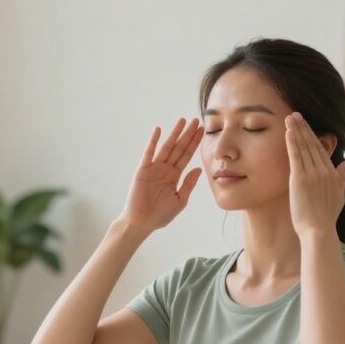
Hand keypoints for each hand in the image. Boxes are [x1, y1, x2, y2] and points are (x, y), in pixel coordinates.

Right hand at [118, 117, 203, 232]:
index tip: (203, 131)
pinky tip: (159, 130)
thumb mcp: (179, 200)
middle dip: (188, 134)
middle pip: (179, 148)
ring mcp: (153, 168)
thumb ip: (188, 184)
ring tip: (183, 121)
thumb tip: (198, 169)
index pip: (186, 155)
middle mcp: (165, 169)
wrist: (142, 223)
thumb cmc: (160, 215)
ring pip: (166, 147)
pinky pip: (149, 153)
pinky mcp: (143, 170)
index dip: (194, 143)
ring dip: (174, 134)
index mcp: (174, 175)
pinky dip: (153, 141)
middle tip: (197, 120)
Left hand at [285, 112, 344, 239]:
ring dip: (296, 131)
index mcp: (332, 173)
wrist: (318, 231)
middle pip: (312, 144)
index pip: (320, 149)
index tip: (304, 124)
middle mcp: (324, 171)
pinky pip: (295, 157)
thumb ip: (341, 178)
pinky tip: (288, 132)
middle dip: (303, 128)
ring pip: (303, 147)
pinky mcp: (300, 179)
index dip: (312, 135)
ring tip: (289, 117)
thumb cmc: (326, 218)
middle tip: (295, 114)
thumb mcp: (339, 196)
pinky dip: (292, 143)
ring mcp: (312, 174)